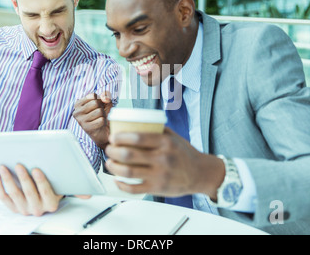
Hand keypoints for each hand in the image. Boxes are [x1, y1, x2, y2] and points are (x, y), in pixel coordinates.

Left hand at [0, 164, 62, 215]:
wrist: (45, 200)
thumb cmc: (52, 187)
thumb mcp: (57, 184)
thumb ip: (52, 177)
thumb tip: (46, 162)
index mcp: (51, 203)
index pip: (46, 192)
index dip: (41, 181)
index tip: (35, 169)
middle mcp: (38, 209)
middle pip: (29, 192)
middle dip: (23, 178)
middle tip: (18, 165)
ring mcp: (25, 210)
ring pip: (15, 194)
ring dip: (8, 180)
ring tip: (3, 168)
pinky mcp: (14, 209)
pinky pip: (4, 197)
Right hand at [73, 91, 112, 148]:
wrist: (103, 132)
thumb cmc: (101, 116)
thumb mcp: (104, 103)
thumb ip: (105, 97)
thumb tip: (105, 98)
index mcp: (78, 104)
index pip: (92, 95)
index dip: (99, 100)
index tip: (97, 107)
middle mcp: (76, 112)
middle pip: (95, 103)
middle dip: (101, 108)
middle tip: (99, 114)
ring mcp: (80, 120)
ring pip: (99, 111)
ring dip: (103, 115)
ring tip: (99, 119)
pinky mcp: (86, 128)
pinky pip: (101, 120)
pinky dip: (104, 122)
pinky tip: (100, 125)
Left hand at [104, 128, 224, 199]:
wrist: (201, 173)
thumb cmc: (185, 154)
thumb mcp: (174, 137)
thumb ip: (157, 130)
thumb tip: (135, 122)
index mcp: (166, 143)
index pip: (137, 138)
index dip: (120, 137)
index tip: (113, 137)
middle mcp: (162, 159)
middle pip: (129, 155)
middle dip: (113, 151)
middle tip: (109, 149)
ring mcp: (160, 175)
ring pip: (128, 172)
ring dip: (113, 167)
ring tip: (109, 163)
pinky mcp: (158, 189)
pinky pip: (134, 189)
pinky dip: (121, 184)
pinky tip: (117, 179)